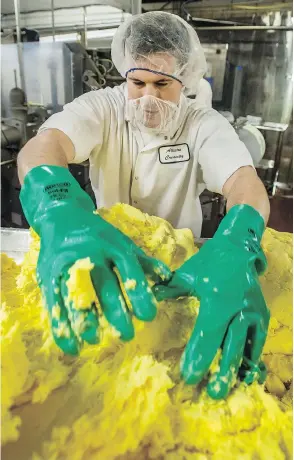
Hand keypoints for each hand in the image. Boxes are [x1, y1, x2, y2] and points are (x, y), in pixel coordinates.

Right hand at [20, 166, 170, 354]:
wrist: (61, 218)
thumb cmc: (97, 234)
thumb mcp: (122, 242)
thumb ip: (143, 262)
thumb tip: (168, 278)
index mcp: (113, 246)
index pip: (129, 271)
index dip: (139, 294)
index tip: (148, 316)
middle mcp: (91, 254)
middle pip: (104, 286)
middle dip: (115, 312)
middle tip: (126, 334)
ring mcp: (68, 264)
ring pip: (77, 295)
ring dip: (86, 321)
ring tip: (96, 340)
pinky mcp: (50, 275)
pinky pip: (55, 302)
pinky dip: (62, 326)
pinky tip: (72, 345)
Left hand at [153, 205, 269, 398]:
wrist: (238, 249)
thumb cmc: (208, 263)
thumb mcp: (186, 274)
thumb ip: (168, 290)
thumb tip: (145, 303)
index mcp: (217, 298)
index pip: (208, 333)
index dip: (199, 356)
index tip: (189, 376)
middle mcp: (238, 307)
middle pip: (230, 345)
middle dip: (221, 370)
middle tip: (213, 393)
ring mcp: (253, 312)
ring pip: (246, 346)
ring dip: (238, 369)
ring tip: (229, 388)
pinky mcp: (261, 315)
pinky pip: (257, 341)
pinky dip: (251, 358)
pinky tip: (244, 374)